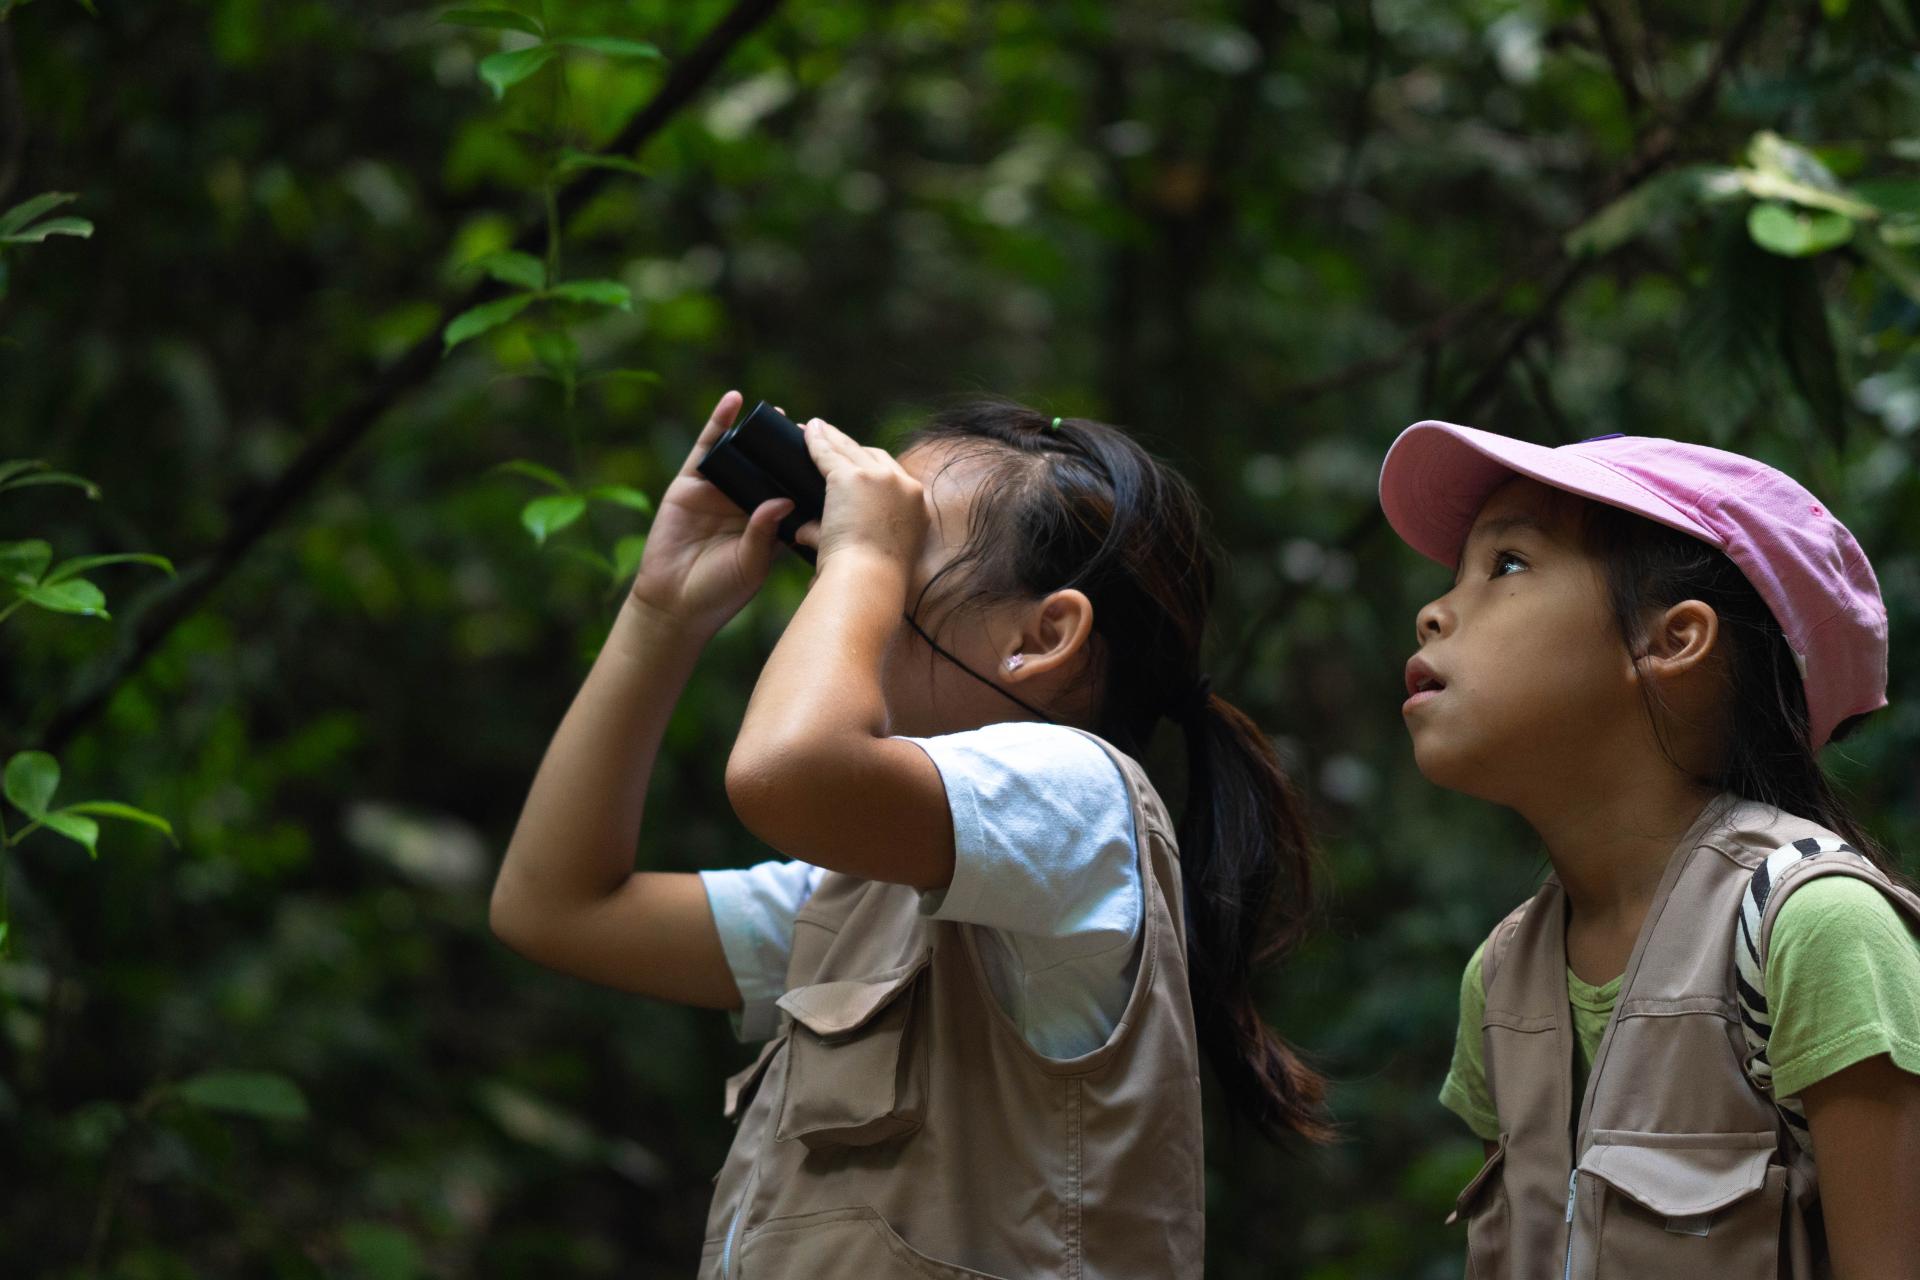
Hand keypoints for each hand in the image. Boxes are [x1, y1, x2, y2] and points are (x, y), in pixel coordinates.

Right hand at [627, 391, 793, 635]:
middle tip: (810, 429)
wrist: (677, 605)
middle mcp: (744, 502)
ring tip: (778, 413)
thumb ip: (766, 533)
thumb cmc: (721, 592)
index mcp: (767, 522)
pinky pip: (706, 448)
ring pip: (741, 453)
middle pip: (769, 467)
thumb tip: (784, 501)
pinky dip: (718, 422)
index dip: (806, 474)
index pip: (790, 490)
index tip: (830, 458)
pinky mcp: (689, 484)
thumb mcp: (753, 562)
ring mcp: (717, 491)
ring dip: (758, 432)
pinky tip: (733, 402)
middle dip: (786, 448)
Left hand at [794, 417, 927, 571]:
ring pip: (851, 449)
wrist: (869, 581)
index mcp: (917, 506)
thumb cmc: (870, 579)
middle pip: (874, 456)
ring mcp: (880, 479)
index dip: (871, 467)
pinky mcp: (852, 477)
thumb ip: (850, 537)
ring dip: (832, 438)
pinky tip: (805, 433)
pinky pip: (828, 453)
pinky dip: (816, 442)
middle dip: (851, 447)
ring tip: (815, 429)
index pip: (893, 476)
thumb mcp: (875, 554)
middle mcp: (905, 487)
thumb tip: (804, 531)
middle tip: (831, 438)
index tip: (854, 464)